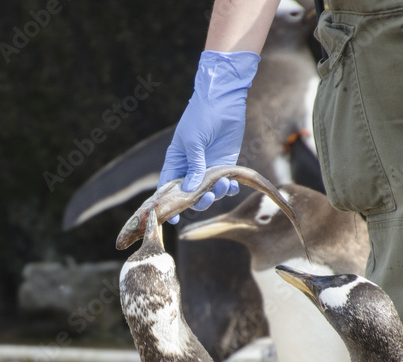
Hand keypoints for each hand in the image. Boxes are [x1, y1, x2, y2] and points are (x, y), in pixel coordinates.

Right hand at [159, 50, 259, 223]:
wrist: (222, 101)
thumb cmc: (201, 117)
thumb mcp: (194, 142)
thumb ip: (194, 167)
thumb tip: (191, 191)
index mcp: (176, 162)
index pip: (169, 188)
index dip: (169, 205)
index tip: (173, 219)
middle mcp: (191, 169)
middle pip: (191, 196)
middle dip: (198, 201)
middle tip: (207, 198)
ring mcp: (208, 168)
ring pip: (210, 192)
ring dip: (217, 194)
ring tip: (224, 184)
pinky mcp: (225, 165)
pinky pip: (227, 184)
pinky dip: (230, 188)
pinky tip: (233, 185)